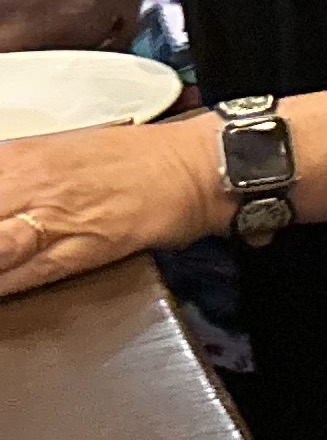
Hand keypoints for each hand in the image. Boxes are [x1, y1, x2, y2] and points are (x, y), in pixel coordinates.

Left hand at [0, 116, 224, 301]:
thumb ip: (12, 174)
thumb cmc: (131, 160)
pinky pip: (23, 274)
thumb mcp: (58, 151)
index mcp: (17, 156)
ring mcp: (52, 218)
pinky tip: (2, 288)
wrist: (194, 167)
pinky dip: (5, 284)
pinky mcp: (80, 248)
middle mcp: (26, 184)